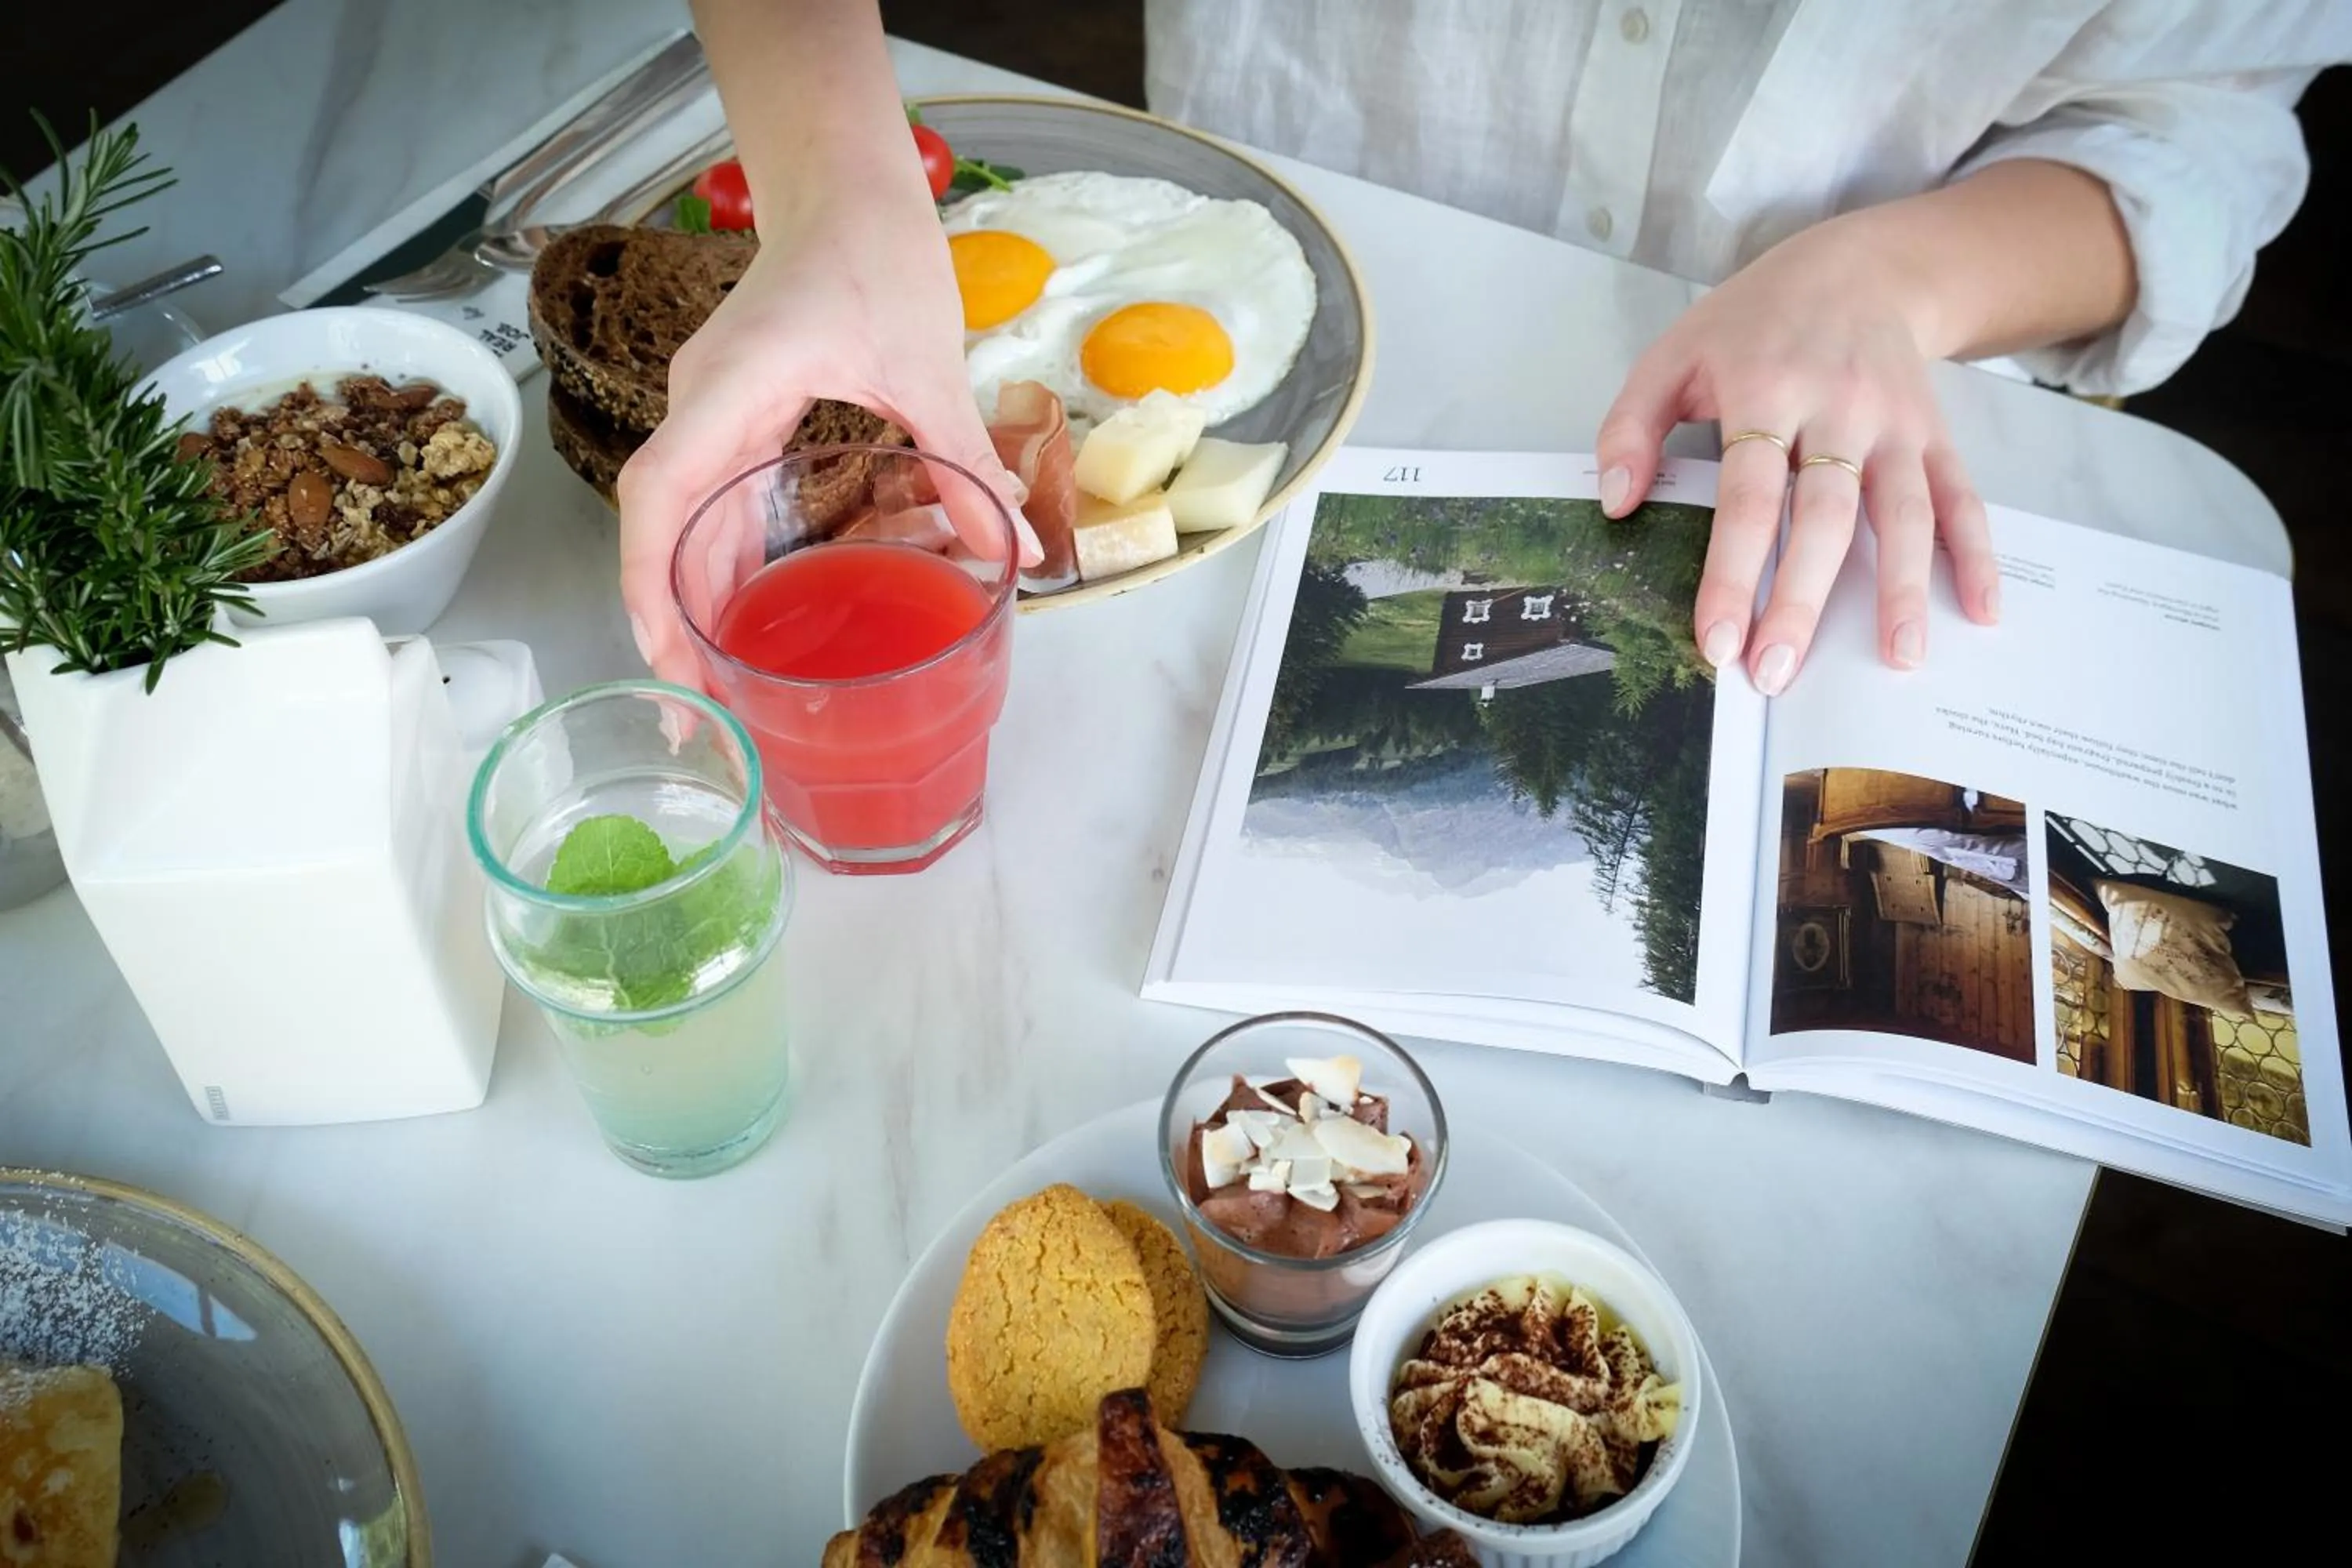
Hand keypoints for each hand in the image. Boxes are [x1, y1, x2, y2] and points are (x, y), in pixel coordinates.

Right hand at [616, 177, 1040, 689]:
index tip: (672, 658)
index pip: (662, 493)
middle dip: (669, 624)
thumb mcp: (928, 361)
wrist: (847, 188)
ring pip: (679, 522)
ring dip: (688, 603)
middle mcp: (703, 402)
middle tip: (699, 717)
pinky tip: (744, 619)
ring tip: (713, 691)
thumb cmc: (877, 253)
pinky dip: (716, 564)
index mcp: (733, 385)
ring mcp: (711, 409)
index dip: (654, 583)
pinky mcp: (733, 415)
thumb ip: (965, 459)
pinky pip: (709, 502)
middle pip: (659, 527)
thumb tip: (1022, 553)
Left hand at [1594, 217, 2000, 694]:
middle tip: (1776, 673)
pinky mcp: (1935, 434)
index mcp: (1765, 390)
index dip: (1733, 573)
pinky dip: (1978, 554)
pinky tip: (1982, 610)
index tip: (1718, 640)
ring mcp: (1895, 423)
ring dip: (1901, 589)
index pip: (1748, 496)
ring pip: (1904, 512)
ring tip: (1896, 658)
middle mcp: (1838, 408)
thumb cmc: (1753, 323)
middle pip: (1824, 516)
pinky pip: (1962, 497)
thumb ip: (1631, 425)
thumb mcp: (1674, 353)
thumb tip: (1616, 502)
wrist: (1858, 266)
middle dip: (1801, 600)